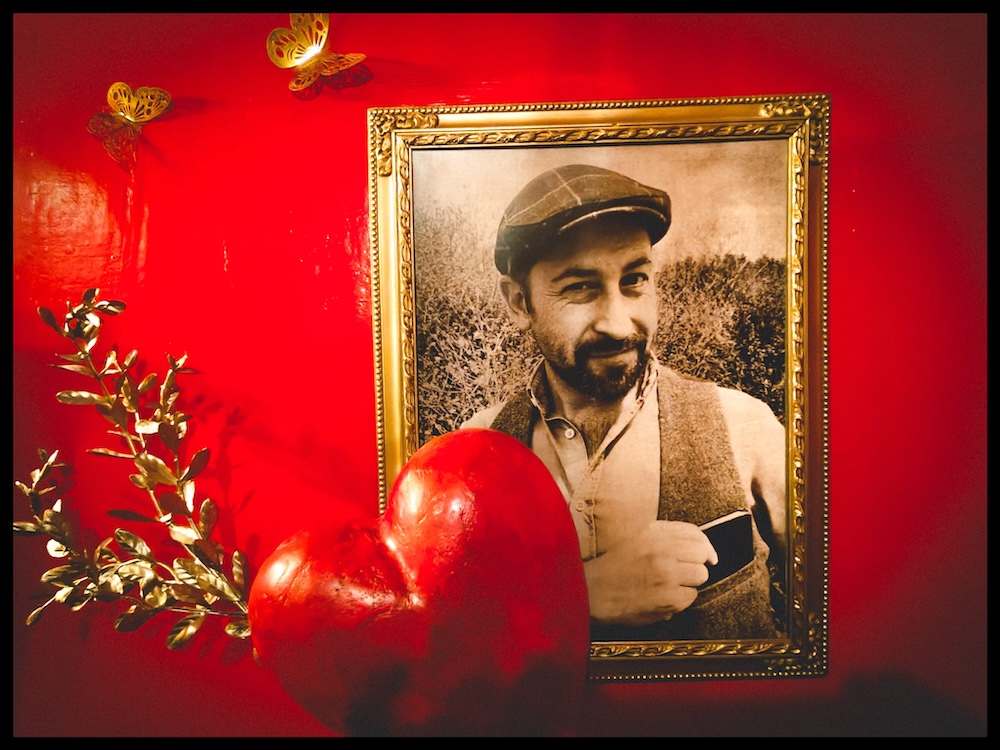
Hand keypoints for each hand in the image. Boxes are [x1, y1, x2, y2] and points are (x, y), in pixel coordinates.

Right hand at [584, 520, 718, 626]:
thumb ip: (666, 534)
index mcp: (654, 534)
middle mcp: (662, 552)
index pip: (695, 534)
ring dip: (689, 582)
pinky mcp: (668, 599)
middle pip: (701, 555)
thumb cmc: (614, 566)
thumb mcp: (637, 537)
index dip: (705, 545)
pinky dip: (680, 599)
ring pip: (700, 577)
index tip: (708, 555)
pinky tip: (663, 597)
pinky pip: (690, 598)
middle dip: (695, 564)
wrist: (593, 592)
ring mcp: (666, 576)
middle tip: (682, 571)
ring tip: (670, 584)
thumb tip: (701, 543)